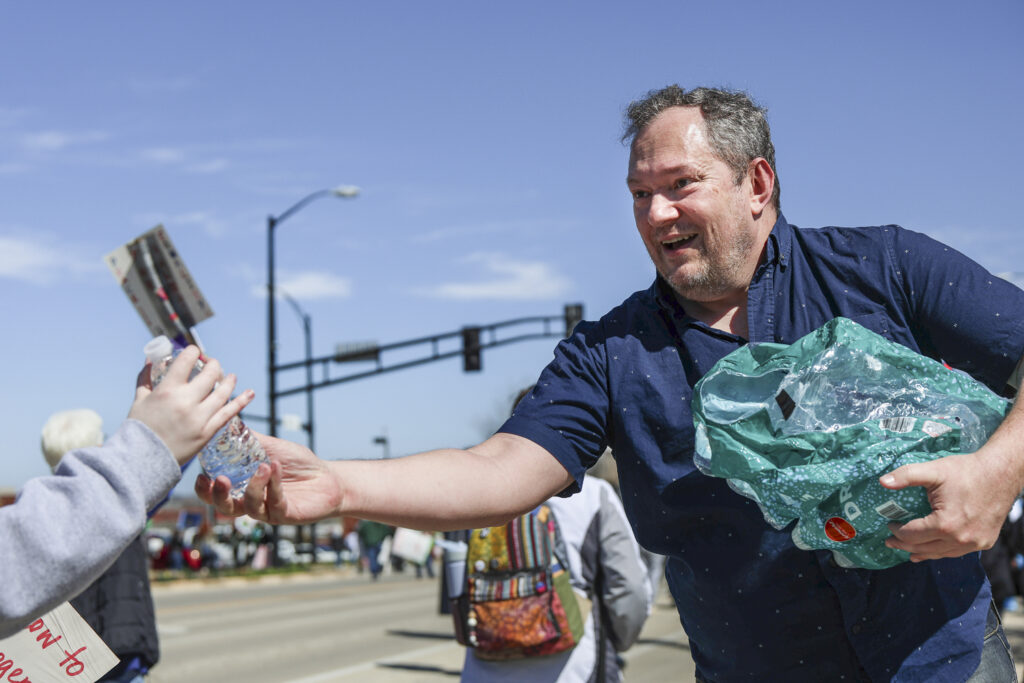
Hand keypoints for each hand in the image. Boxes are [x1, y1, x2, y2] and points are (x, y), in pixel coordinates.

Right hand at [128, 346, 253, 465]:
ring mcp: (199, 417)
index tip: (195, 352)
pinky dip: (241, 402)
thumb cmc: (140, 429)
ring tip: (231, 377)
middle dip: (213, 365)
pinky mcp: (208, 432)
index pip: (186, 361)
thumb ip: (146, 378)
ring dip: (229, 381)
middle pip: (209, 375)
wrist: (143, 460)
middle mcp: (186, 401)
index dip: (193, 352)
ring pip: (222, 393)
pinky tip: (249, 393)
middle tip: (212, 365)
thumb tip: (150, 360)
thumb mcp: (139, 400)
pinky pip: (228, 413)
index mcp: (167, 390)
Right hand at [195, 432, 342, 523]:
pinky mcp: (285, 514)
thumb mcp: (269, 447)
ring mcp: (267, 510)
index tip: (200, 474)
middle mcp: (251, 502)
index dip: (205, 488)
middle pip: (225, 507)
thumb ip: (247, 439)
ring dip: (254, 486)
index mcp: (242, 487)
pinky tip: (276, 467)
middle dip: (217, 496)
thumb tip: (227, 420)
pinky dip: (274, 484)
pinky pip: (275, 502)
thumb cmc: (297, 464)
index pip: (215, 492)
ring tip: (263, 466)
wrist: (327, 477)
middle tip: (218, 480)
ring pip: (250, 507)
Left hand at [881, 451, 1017, 560]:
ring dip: (922, 552)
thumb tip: (881, 481)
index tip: (888, 525)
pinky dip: (942, 551)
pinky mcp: (985, 542)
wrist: (1002, 473)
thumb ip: (906, 476)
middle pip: (924, 548)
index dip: (896, 532)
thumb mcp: (933, 470)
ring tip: (909, 551)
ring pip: (941, 554)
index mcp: (945, 524)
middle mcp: (961, 539)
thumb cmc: (966, 471)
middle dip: (904, 546)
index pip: (912, 535)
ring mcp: (975, 543)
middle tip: (890, 542)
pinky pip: (957, 552)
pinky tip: (935, 550)